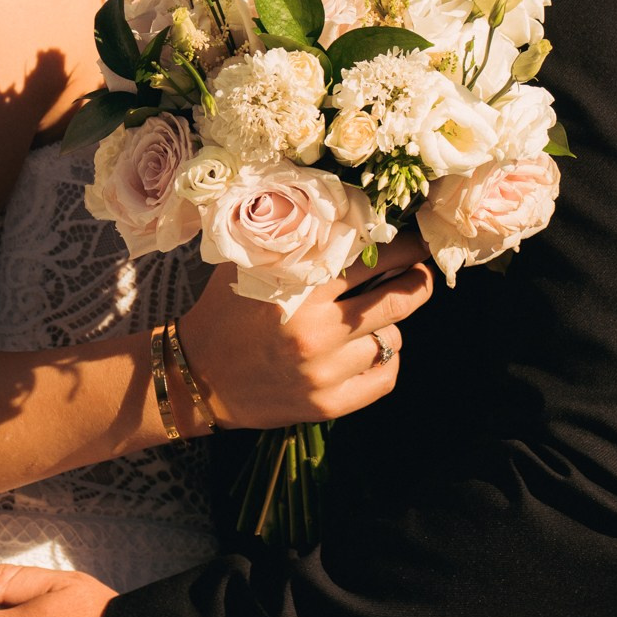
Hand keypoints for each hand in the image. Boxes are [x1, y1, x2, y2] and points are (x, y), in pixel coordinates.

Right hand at [177, 239, 432, 429]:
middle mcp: (316, 331)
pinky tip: (370, 351)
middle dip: (417, 283)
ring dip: (388, 326)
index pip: (375, 259)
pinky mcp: (328, 405)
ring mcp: (324, 372)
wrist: (196, 377)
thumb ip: (292, 238)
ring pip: (392, 339)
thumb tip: (344, 211)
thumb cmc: (226, 311)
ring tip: (370, 319)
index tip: (419, 243)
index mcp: (300, 289)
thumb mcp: (249, 264)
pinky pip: (385, 378)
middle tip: (420, 275)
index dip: (407, 248)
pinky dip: (386, 361)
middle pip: (398, 300)